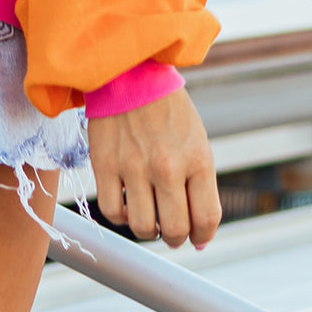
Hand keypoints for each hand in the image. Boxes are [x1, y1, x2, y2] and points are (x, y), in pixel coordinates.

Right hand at [87, 88, 221, 249]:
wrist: (129, 71)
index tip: (196, 236)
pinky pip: (111, 211)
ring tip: (150, 216)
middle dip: (177, 237)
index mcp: (197, 158)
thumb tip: (199, 240)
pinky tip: (127, 203)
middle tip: (172, 229)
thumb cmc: (167, 108)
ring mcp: (133, 166)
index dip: (202, 235)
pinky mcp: (104, 163)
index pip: (207, 219)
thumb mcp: (196, 141)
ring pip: (143, 227)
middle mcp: (167, 166)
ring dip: (149, 230)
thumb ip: (200, 186)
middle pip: (176, 230)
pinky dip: (121, 216)